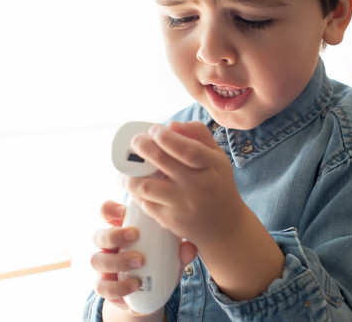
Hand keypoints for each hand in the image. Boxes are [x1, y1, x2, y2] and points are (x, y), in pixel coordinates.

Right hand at [90, 200, 197, 314]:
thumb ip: (180, 249)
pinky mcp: (104, 287)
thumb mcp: (171, 255)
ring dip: (118, 260)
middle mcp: (108, 247)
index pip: (106, 212)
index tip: (123, 211)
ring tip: (139, 262)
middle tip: (135, 235)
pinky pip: (102, 287)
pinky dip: (118, 287)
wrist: (149, 295)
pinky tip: (135, 285)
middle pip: (99, 235)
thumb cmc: (159, 263)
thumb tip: (190, 247)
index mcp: (122, 230)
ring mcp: (104, 267)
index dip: (109, 209)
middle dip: (115, 234)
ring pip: (96, 260)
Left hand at [124, 121, 247, 249]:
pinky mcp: (170, 220)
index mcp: (212, 166)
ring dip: (129, 173)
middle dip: (141, 146)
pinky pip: (145, 203)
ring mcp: (183, 204)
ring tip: (126, 166)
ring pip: (145, 186)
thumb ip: (198, 135)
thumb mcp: (217, 157)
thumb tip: (171, 125)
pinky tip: (134, 184)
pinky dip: (134, 191)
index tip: (155, 129)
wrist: (224, 226)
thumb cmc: (218, 184)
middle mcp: (198, 185)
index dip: (166, 137)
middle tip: (136, 141)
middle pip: (162, 162)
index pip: (187, 148)